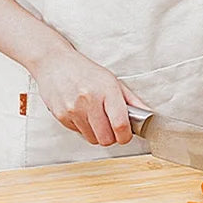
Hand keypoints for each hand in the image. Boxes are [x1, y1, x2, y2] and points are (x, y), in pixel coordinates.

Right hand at [30, 47, 147, 146]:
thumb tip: (148, 115)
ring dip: (96, 133)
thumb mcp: (111, 80)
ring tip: (94, 118)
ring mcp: (73, 109)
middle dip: (111, 137)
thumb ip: (131, 100)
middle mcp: (89, 100)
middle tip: (110, 128)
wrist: (54, 63)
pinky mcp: (61, 115)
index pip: (120, 125)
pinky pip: (78, 133)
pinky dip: (82, 128)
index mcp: (106, 90)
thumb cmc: (85, 71)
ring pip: (92, 139)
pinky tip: (80, 113)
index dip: (125, 136)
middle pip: (106, 138)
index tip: (125, 135)